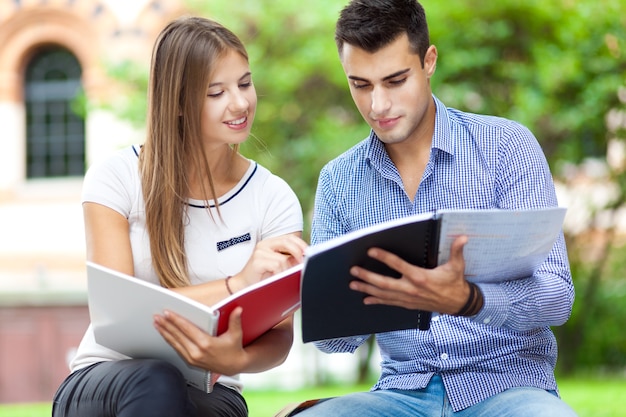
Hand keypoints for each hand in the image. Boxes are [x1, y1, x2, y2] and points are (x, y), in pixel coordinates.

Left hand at [153, 307, 247, 374]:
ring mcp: (192, 358)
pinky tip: (165, 334)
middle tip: (157, 316)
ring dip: (165, 332)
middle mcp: (197, 352)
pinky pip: (177, 349)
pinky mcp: (190, 362)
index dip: (176, 320)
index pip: (187, 329)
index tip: (167, 313)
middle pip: (177, 336)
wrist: (233, 366)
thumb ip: (235, 321)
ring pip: (174, 343)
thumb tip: (238, 309)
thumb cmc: (234, 349)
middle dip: (166, 325)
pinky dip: (169, 341)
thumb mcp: (236, 334)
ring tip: (157, 324)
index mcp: (206, 344)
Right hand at [229, 234, 307, 291]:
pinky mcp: (257, 261)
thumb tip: (305, 258)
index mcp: (270, 243)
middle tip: (303, 264)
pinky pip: (276, 266)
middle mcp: (264, 245)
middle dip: (299, 252)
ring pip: (283, 259)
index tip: (309, 253)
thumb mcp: (278, 265)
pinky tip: (277, 278)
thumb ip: (289, 259)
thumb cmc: (262, 276)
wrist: (243, 285)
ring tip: (285, 277)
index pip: (289, 238)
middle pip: (287, 242)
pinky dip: (281, 274)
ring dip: (288, 270)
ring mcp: (260, 252)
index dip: (301, 244)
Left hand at [348, 235, 470, 314]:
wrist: (458, 304)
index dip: (384, 257)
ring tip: (353, 284)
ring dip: (367, 288)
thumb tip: (462, 237)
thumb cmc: (455, 283)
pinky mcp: (408, 305)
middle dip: (367, 276)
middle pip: (384, 283)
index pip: (398, 265)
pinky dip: (376, 301)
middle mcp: (411, 289)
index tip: (371, 251)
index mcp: (420, 277)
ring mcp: (408, 298)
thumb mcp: (457, 266)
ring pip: (383, 294)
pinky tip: (366, 299)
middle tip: (354, 270)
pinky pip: (389, 303)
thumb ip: (456, 251)